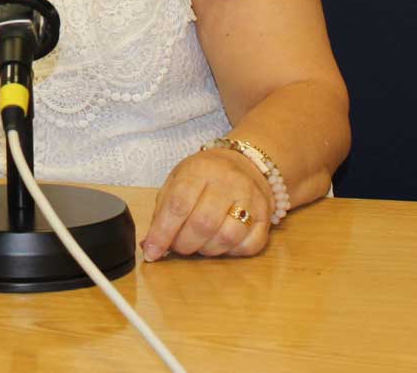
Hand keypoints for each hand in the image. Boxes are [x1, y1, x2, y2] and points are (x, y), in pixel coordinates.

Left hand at [142, 147, 272, 260]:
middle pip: (203, 223)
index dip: (163, 232)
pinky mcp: (267, 215)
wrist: (245, 163)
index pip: (178, 204)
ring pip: (227, 237)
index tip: (152, 251)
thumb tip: (149, 246)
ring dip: (207, 250)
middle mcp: (228, 182)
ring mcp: (251, 198)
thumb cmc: (204, 176)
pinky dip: (231, 253)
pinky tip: (221, 244)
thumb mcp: (178, 180)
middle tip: (178, 246)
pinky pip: (250, 245)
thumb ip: (163, 211)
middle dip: (184, 244)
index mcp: (199, 169)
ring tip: (198, 245)